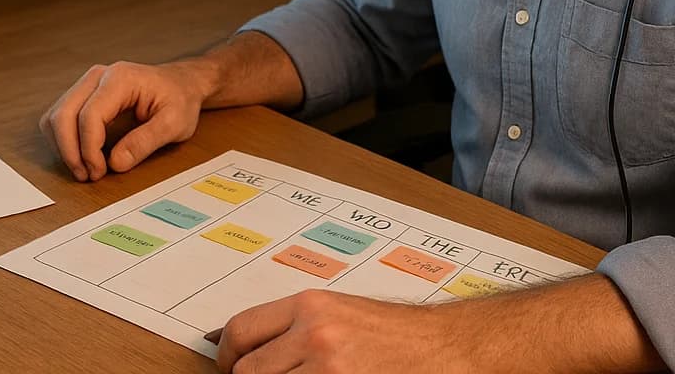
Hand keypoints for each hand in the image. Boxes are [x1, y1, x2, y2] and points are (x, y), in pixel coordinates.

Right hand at [39, 60, 208, 180]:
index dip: (88, 148)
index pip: (89, 114)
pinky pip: (60, 118)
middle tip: (87, 175)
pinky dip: (64, 140)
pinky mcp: (83, 95)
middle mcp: (98, 76)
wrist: (180, 84)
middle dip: (70, 150)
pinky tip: (82, 156)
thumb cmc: (179, 100)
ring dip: (64, 147)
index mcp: (121, 79)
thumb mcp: (175, 123)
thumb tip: (115, 163)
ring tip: (84, 169)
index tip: (99, 172)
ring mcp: (87, 84)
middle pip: (63, 114)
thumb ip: (145, 142)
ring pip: (55, 116)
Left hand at [214, 290, 468, 373]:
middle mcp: (316, 335)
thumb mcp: (341, 315)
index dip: (226, 357)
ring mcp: (330, 371)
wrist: (448, 350)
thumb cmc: (398, 335)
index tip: (228, 368)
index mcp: (311, 306)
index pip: (241, 331)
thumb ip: (296, 328)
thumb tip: (245, 349)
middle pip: (248, 372)